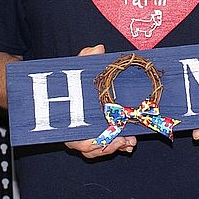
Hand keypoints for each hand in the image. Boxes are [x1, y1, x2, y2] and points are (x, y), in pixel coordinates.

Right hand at [64, 44, 136, 158]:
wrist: (84, 80)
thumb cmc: (79, 76)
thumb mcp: (83, 65)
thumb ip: (88, 56)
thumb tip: (98, 49)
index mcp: (68, 118)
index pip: (76, 140)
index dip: (91, 143)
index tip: (106, 139)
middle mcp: (75, 130)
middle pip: (90, 149)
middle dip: (108, 147)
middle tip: (124, 140)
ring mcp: (87, 134)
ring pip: (100, 149)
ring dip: (116, 146)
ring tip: (130, 141)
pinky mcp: (99, 134)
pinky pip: (106, 146)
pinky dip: (119, 145)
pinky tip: (130, 141)